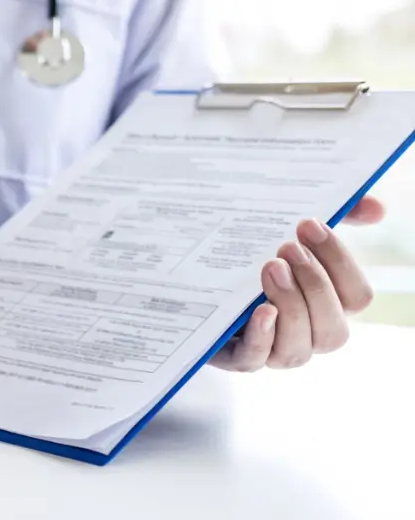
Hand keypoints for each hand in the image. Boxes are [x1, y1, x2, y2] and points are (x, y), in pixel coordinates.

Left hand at [210, 197, 380, 371]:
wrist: (191, 275)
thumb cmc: (252, 255)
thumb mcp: (286, 230)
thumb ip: (336, 217)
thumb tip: (376, 209)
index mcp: (328, 305)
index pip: (356, 296)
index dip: (339, 262)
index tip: (308, 225)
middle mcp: (307, 334)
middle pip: (334, 329)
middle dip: (314, 284)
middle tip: (287, 247)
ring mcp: (272, 349)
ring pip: (298, 348)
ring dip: (290, 306)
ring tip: (270, 268)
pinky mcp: (235, 356)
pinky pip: (255, 360)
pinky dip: (262, 336)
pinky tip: (261, 310)